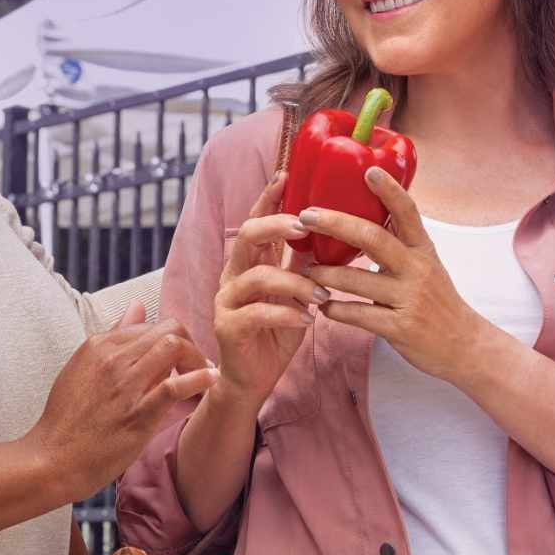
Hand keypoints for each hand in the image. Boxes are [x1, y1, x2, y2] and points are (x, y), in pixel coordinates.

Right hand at [26, 299, 217, 500]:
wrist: (53, 458)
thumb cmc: (67, 418)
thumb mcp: (84, 367)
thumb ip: (112, 337)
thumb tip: (137, 307)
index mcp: (99, 345)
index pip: (150, 324)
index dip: (172, 338)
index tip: (180, 358)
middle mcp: (113, 358)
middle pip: (168, 329)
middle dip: (190, 344)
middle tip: (196, 365)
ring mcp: (125, 385)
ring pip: (173, 347)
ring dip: (196, 360)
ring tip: (202, 376)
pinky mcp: (137, 414)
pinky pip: (174, 387)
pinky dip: (198, 380)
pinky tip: (209, 382)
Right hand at [212, 171, 322, 409]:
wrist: (253, 379)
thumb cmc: (277, 333)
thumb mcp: (295, 293)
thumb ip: (301, 264)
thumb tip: (327, 232)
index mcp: (250, 262)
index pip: (256, 221)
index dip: (268, 198)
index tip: (286, 174)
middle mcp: (233, 275)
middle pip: (247, 236)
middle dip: (275, 226)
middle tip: (304, 227)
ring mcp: (227, 300)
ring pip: (257, 276)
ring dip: (295, 282)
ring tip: (322, 294)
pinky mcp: (228, 327)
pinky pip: (257, 313)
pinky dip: (287, 314)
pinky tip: (308, 320)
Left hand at [302, 166, 495, 385]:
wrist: (465, 345)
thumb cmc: (438, 300)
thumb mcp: (427, 264)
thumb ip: (401, 242)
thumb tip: (370, 213)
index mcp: (422, 249)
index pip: (408, 211)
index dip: (389, 190)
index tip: (367, 170)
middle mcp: (417, 269)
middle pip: (373, 238)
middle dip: (336, 223)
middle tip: (306, 215)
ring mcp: (408, 299)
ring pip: (357, 281)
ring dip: (324, 274)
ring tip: (304, 270)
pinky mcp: (400, 327)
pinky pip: (359, 316)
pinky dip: (336, 311)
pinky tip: (323, 308)